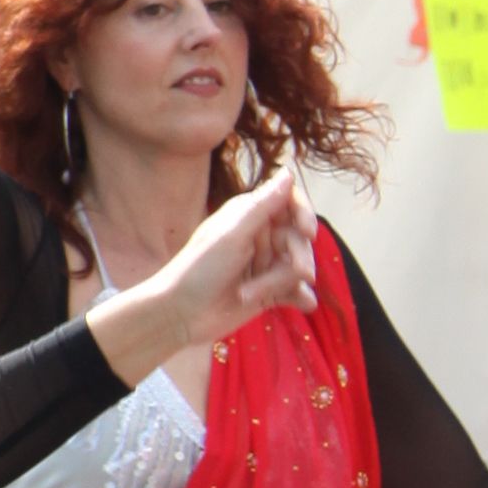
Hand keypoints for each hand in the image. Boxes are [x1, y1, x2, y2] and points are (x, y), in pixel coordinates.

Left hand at [92, 163, 318, 377]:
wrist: (179, 315)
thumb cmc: (199, 270)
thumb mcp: (232, 235)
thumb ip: (263, 204)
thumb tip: (288, 172)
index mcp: (249, 215)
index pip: (289, 202)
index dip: (304, 214)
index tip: (308, 232)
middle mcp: (260, 236)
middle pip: (298, 238)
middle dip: (298, 257)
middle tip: (299, 274)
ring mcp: (264, 265)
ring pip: (297, 267)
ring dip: (282, 283)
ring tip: (253, 296)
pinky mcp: (267, 292)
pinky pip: (296, 290)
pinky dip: (300, 297)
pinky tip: (304, 304)